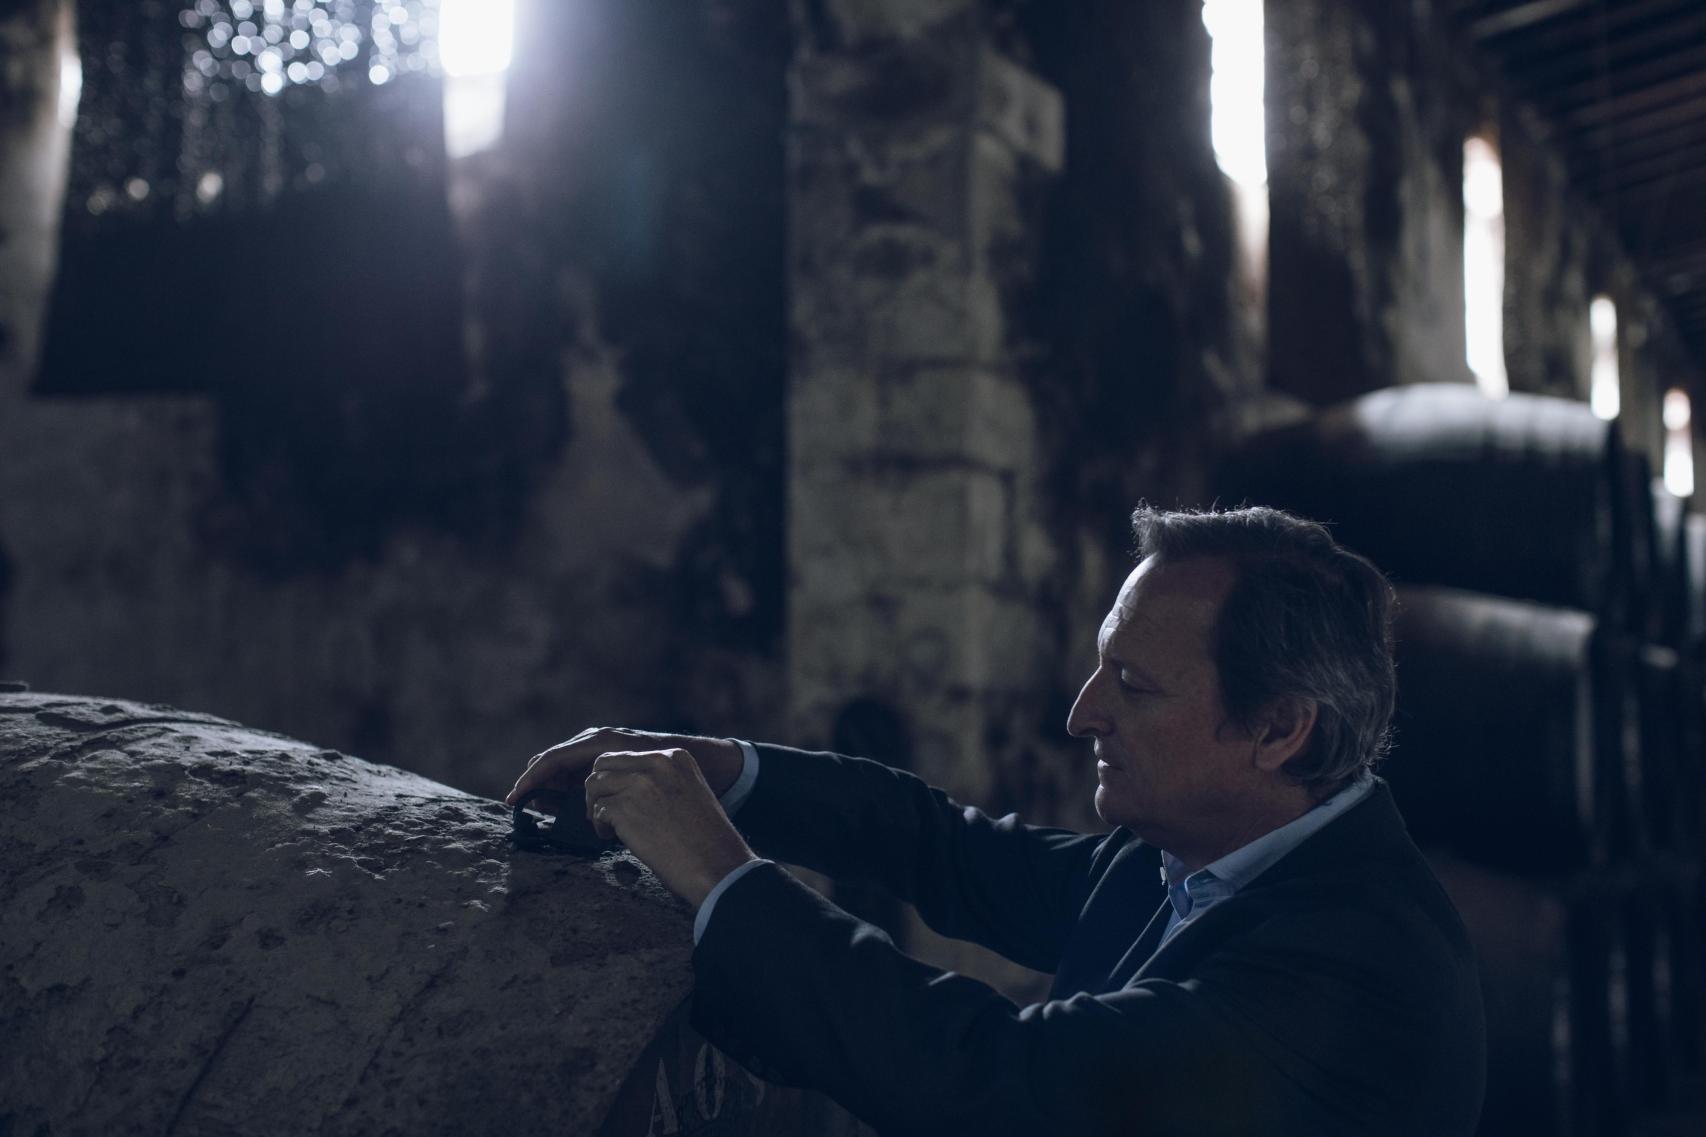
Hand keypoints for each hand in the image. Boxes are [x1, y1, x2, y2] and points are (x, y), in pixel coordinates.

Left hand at [505, 728, 755, 906]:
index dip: (611, 779)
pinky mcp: (625, 808)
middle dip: (597, 790)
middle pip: (603, 766)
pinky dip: (601, 826)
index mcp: (675, 757)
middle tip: (604, 813)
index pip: (624, 757)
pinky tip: (615, 838)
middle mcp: (656, 763)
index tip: (608, 796)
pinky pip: (597, 811)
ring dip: (597, 808)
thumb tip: (624, 790)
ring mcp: (639, 784)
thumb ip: (660, 783)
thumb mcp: (689, 795)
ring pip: (594, 787)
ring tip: (611, 828)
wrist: (718, 866)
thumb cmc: (705, 841)